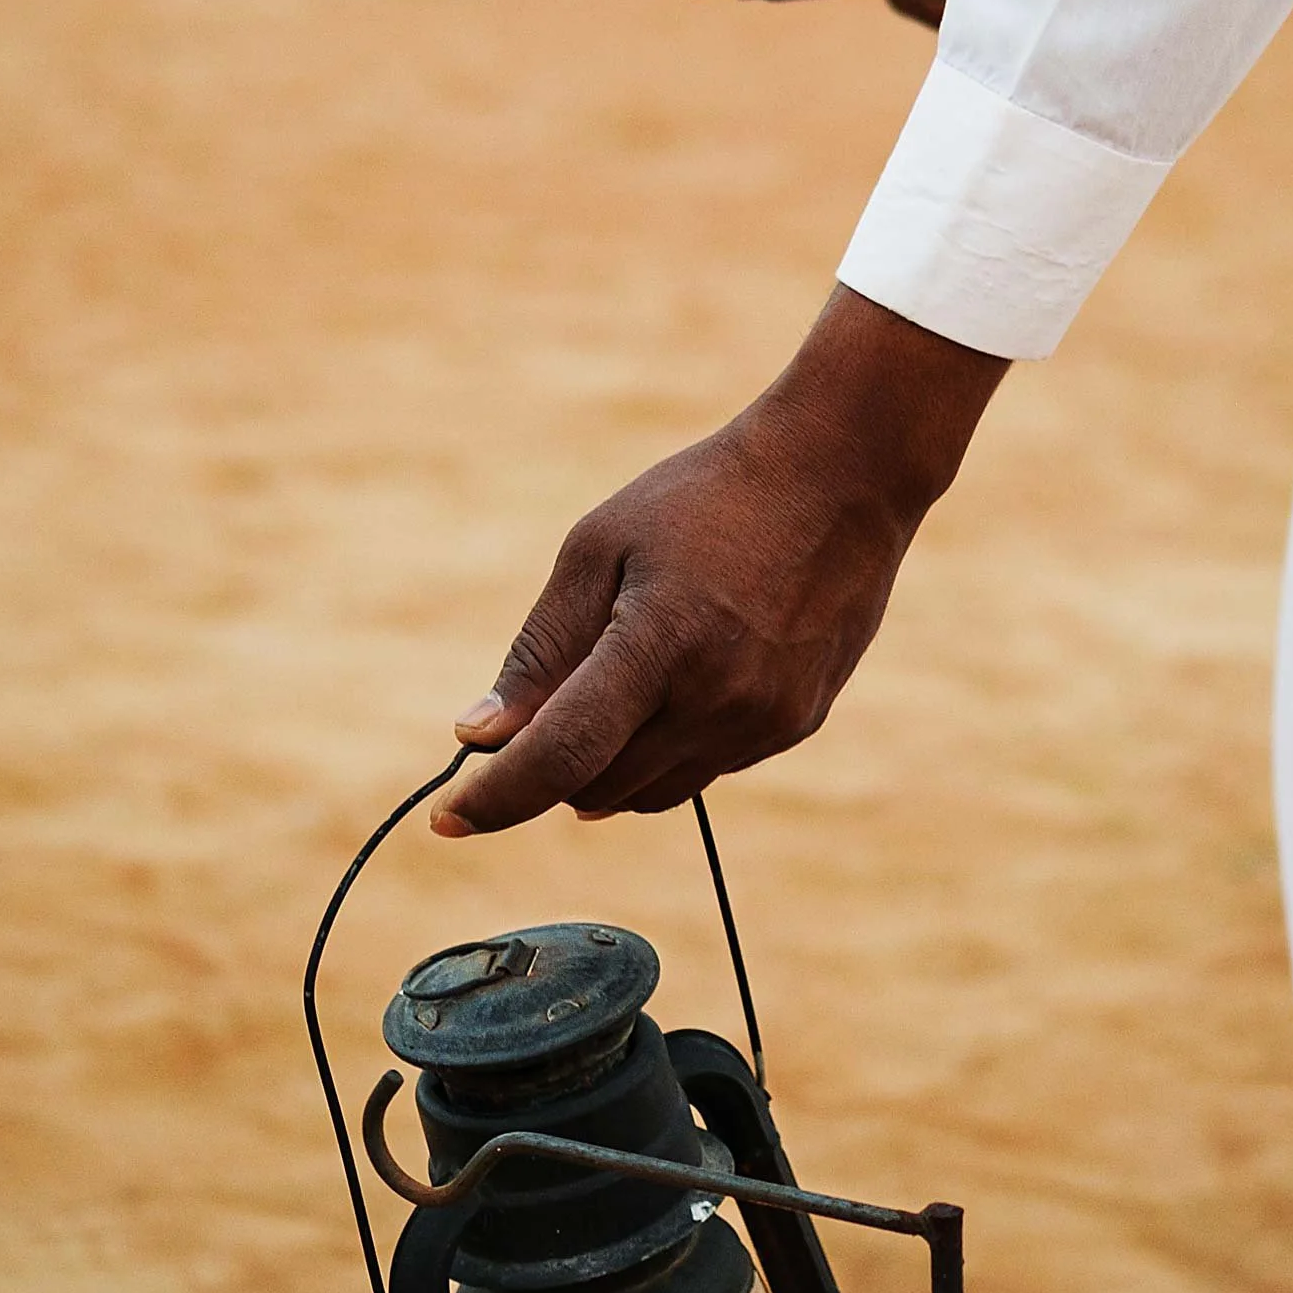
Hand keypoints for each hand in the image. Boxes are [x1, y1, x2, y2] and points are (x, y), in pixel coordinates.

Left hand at [434, 289, 1008, 833]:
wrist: (842, 474)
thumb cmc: (705, 497)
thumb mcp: (598, 547)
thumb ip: (539, 651)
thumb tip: (478, 735)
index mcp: (659, 644)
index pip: (560, 757)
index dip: (497, 798)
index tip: (450, 818)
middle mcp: (718, 699)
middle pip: (598, 787)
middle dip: (548, 771)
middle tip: (524, 726)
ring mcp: (765, 721)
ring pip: (651, 793)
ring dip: (605, 769)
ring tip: (606, 692)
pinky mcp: (795, 725)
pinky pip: (704, 770)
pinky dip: (664, 750)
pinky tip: (673, 685)